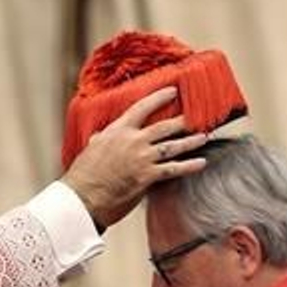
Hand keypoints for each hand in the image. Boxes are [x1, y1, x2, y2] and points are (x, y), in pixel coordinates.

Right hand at [60, 86, 208, 229]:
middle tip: (194, 118)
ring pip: (172, 146)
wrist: (84, 195)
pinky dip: (189, 166)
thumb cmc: (84, 174)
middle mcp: (133, 140)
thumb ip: (101, 139)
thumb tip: (99, 136)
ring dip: (190, 141)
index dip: (159, 98)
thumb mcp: (91, 148)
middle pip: (164, 127)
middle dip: (181, 121)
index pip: (142, 107)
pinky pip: (173, 169)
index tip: (172, 91)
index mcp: (118, 130)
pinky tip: (201, 163)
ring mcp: (142, 158)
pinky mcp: (147, 176)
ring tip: (203, 136)